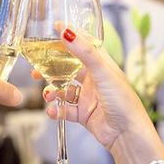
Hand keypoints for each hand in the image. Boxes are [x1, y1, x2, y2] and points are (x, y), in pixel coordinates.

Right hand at [41, 28, 162, 161]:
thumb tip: (66, 31)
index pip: (85, 45)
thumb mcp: (102, 72)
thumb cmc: (123, 101)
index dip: (71, 35)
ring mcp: (88, 97)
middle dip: (51, 68)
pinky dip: (56, 110)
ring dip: (52, 91)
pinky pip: (64, 109)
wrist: (127, 135)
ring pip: (63, 89)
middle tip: (36, 69)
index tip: (55, 27)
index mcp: (102, 65)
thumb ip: (84, 52)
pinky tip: (52, 111)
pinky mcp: (84, 114)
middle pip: (68, 68)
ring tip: (48, 95)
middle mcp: (94, 79)